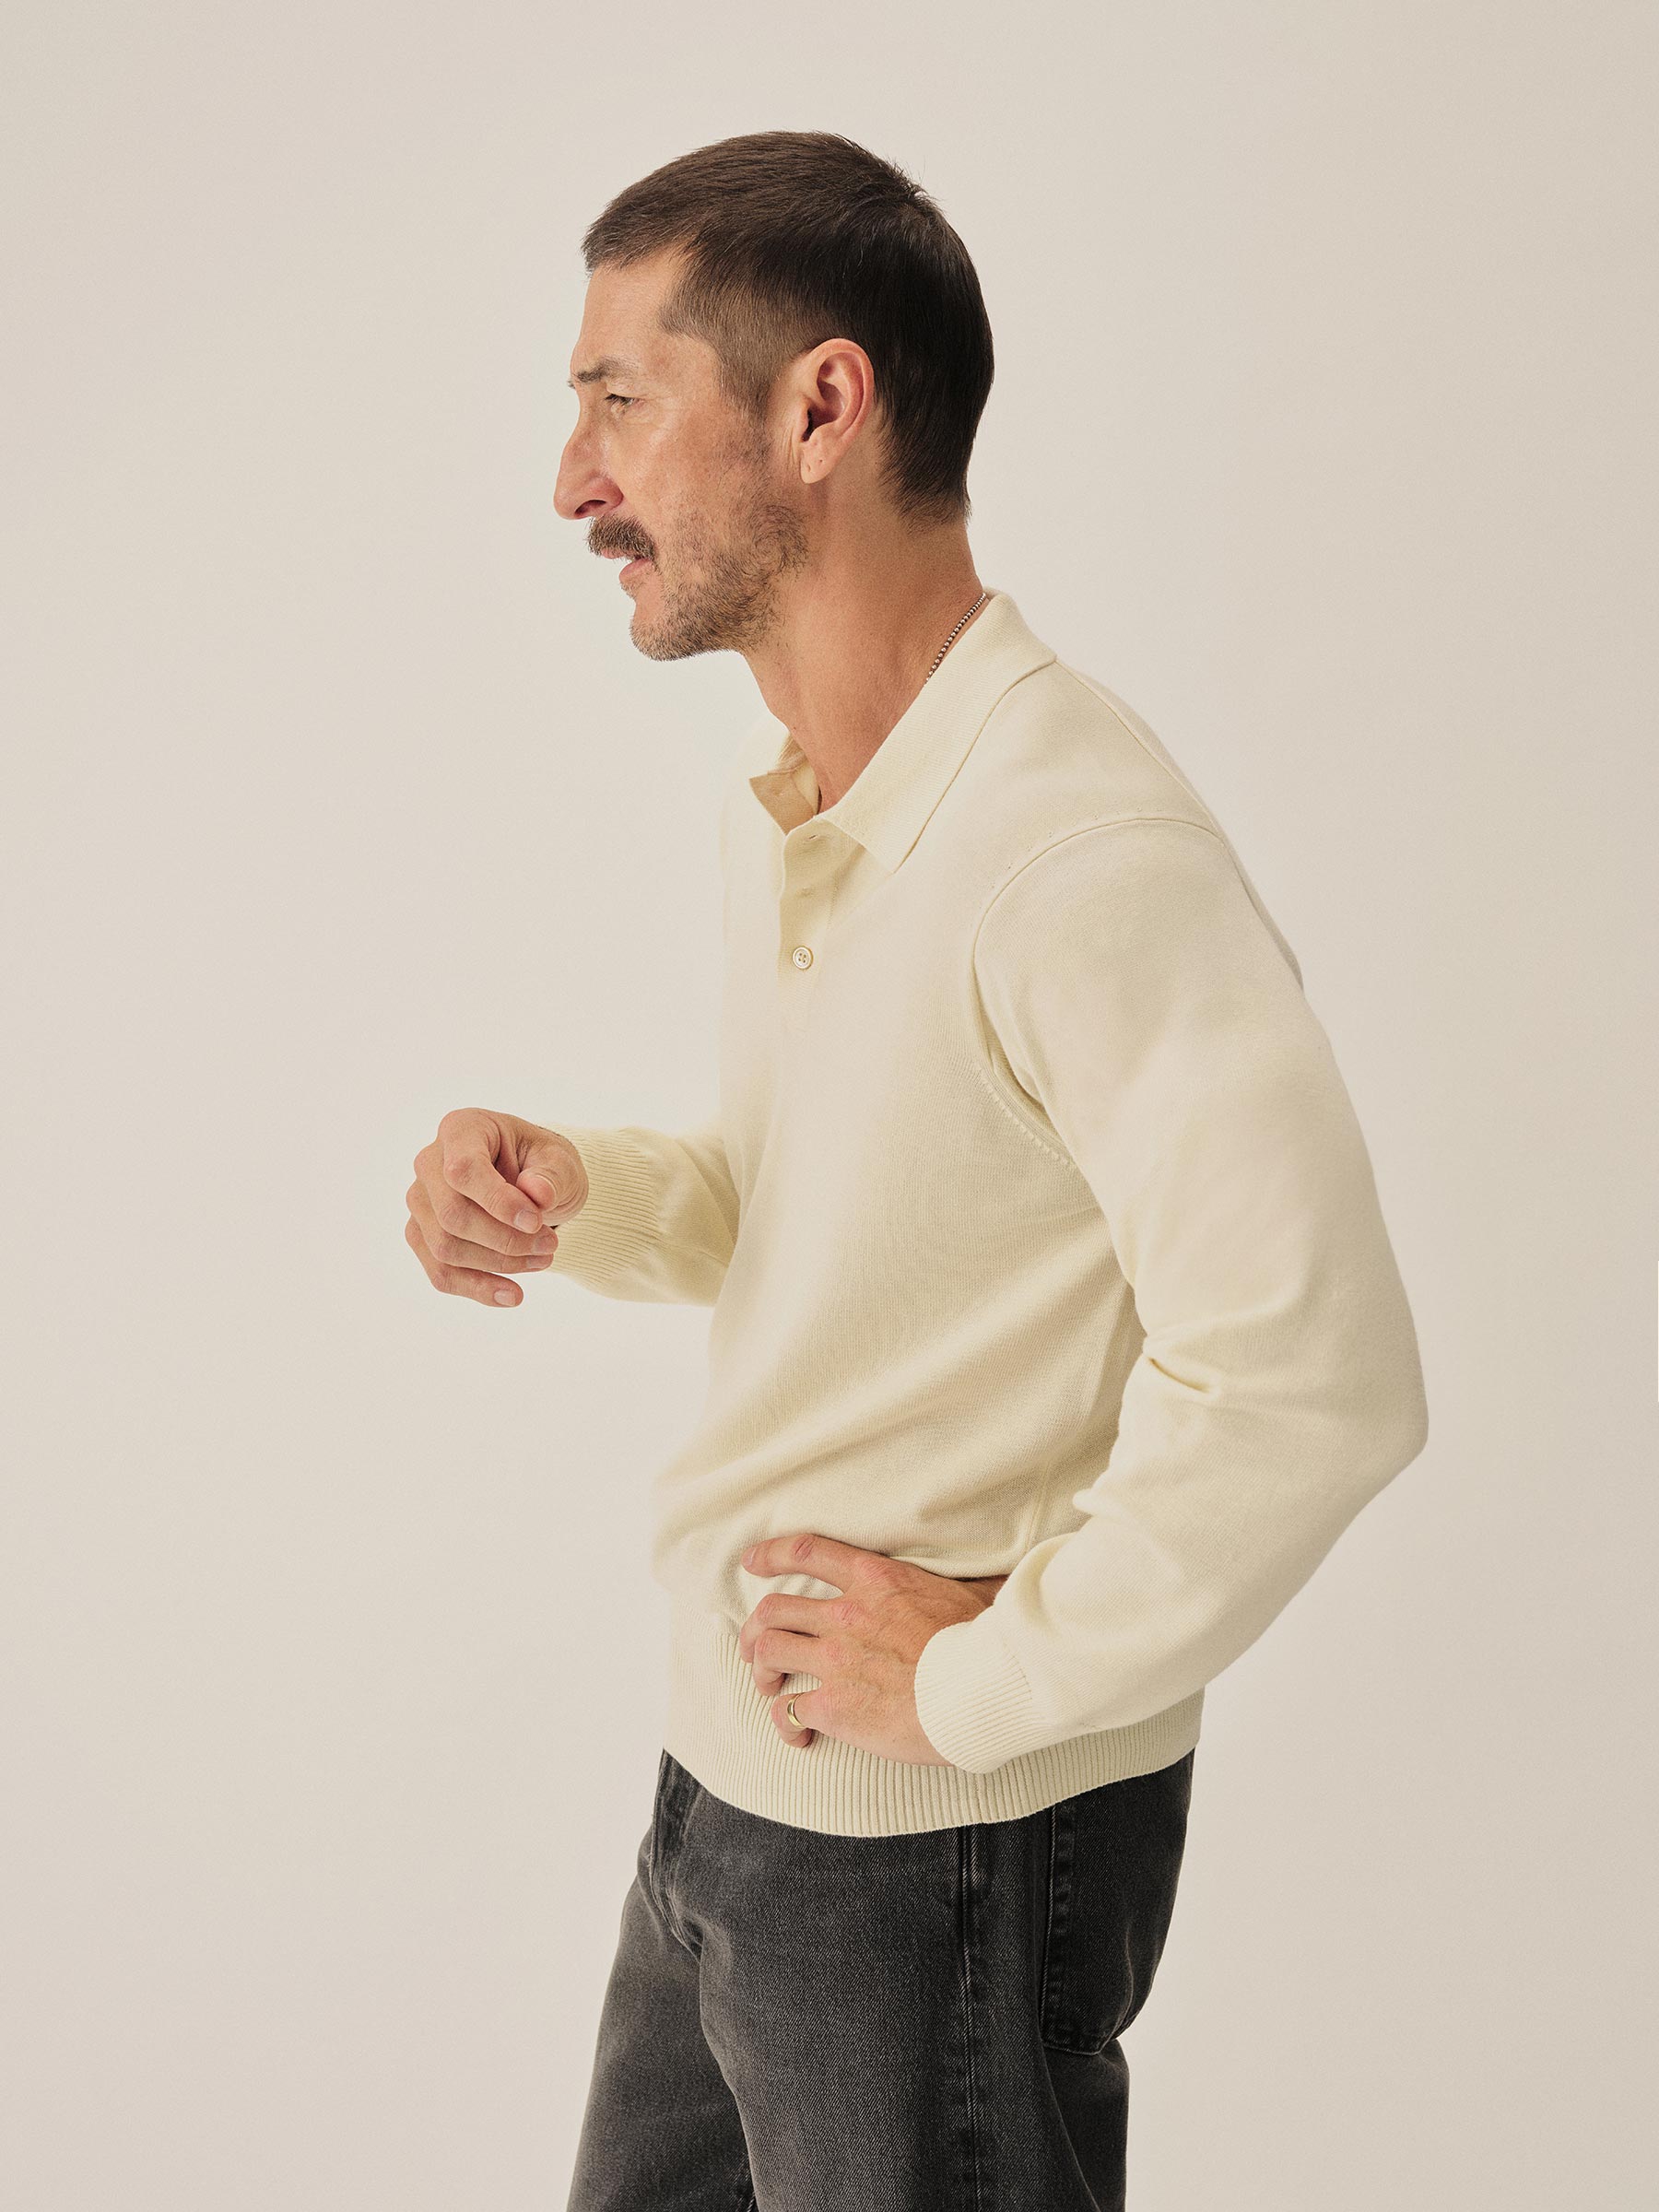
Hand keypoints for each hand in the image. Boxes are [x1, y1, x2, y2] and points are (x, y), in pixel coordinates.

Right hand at [406, 1107, 588, 1307]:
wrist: (532, 1185)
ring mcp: (420, 1202)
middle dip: (505, 1240)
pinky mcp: (423, 1236)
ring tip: (543, 1261)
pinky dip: (477, 1289)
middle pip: (452, 1215)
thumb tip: (537, 1195)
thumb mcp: (560, 1160)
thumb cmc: (541, 1165)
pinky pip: (440, 1273)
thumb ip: (552, 1174)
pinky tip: (512, 1295)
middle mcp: (429, 1164)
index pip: (463, 1170)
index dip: (498, 1202)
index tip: (537, 1221)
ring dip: (498, 1264)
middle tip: (550, 1246)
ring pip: (445, 1248)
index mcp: (461, 1130)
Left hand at [737, 1532, 1009, 1765]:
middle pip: (774, 1610)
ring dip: (760, 1670)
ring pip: (769, 1652)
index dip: (771, 1555)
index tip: (752, 1562)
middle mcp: (846, 1613)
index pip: (808, 1552)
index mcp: (876, 1579)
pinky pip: (788, 1711)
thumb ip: (966, 1586)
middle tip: (754, 1646)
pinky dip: (784, 1724)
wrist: (983, 1685)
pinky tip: (797, 1736)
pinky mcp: (834, 1705)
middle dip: (755, 1629)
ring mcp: (835, 1659)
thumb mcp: (972, 1594)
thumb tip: (997, 1582)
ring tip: (768, 1686)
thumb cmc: (986, 1641)